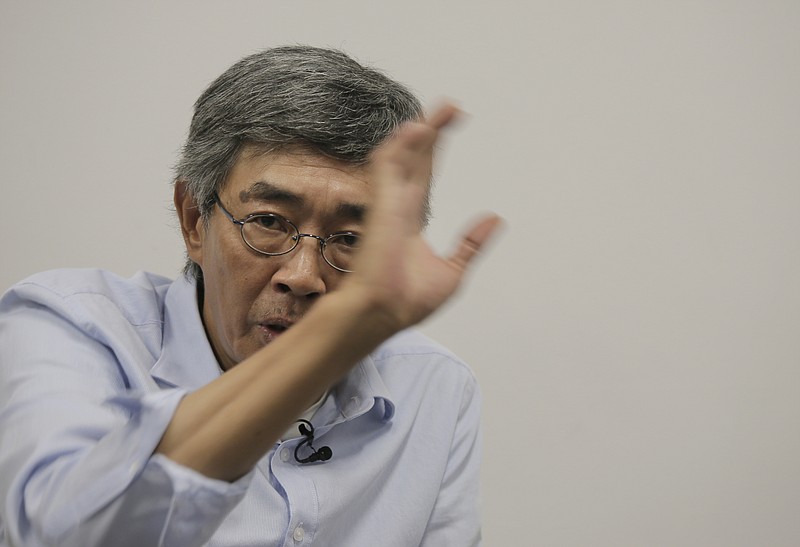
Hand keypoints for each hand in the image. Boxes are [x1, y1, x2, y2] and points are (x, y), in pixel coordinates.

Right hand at [347, 103, 501, 330]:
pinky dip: (401, 146)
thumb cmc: (407, 300)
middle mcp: (398, 207)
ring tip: (444, 110)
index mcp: (410, 219)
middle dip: (433, 130)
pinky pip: (389, 168)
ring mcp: (389, 205)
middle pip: (415, 158)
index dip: (435, 148)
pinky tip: (418, 128)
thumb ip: (472, 243)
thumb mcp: (453, 270)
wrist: (383, 315)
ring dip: (420, 131)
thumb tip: (495, 218)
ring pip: (402, 156)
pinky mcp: (382, 208)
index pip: (424, 173)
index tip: (454, 122)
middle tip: (453, 105)